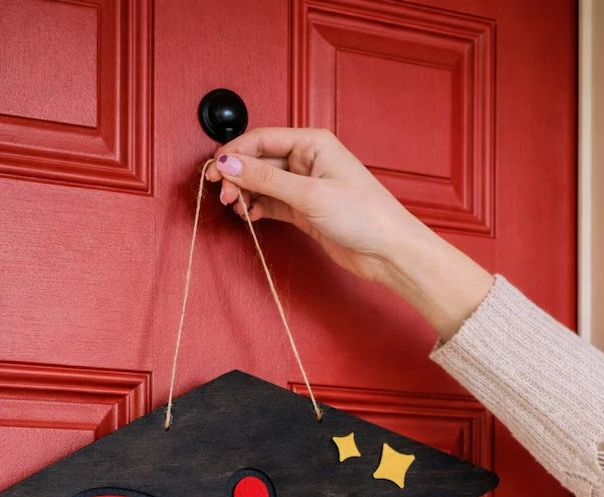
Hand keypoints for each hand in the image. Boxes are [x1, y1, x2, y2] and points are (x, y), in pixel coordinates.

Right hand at [206, 126, 419, 285]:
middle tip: (224, 195)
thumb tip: (231, 164)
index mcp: (313, 143)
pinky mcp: (305, 210)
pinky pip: (272, 203)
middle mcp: (308, 160)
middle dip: (238, 177)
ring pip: (263, 184)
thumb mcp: (310, 195)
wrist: (388, 250)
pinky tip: (250, 215)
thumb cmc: (365, 215)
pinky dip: (258, 209)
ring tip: (237, 208)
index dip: (235, 152)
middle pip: (259, 161)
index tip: (216, 170)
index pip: (262, 139)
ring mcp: (305, 186)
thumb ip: (266, 180)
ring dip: (245, 195)